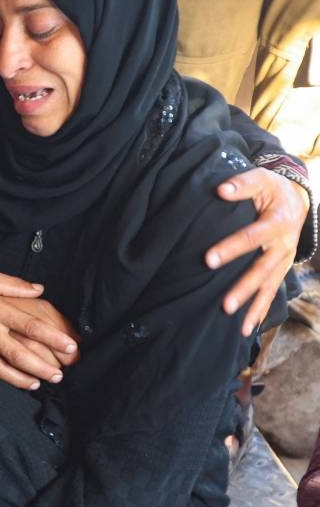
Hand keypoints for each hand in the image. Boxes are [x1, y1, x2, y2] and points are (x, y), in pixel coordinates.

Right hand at [0, 262, 78, 389]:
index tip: (70, 345)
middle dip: (42, 366)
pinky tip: (16, 381)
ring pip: (2, 367)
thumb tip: (39, 290)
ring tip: (40, 383)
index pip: (30, 325)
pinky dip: (2, 378)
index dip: (53, 337)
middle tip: (60, 375)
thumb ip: (14, 285)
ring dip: (23, 378)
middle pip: (19, 354)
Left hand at [208, 167, 309, 335]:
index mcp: (278, 222)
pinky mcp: (281, 269)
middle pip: (263, 269)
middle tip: (224, 304)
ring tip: (238, 325)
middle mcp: (284, 245)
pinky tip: (248, 327)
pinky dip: (261, 310)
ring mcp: (285, 260)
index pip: (252, 236)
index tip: (208, 259)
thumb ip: (242, 184)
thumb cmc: (272, 189)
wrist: (297, 199)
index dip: (231, 248)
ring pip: (269, 286)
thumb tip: (221, 190)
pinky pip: (272, 291)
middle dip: (244, 288)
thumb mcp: (262, 179)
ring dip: (254, 306)